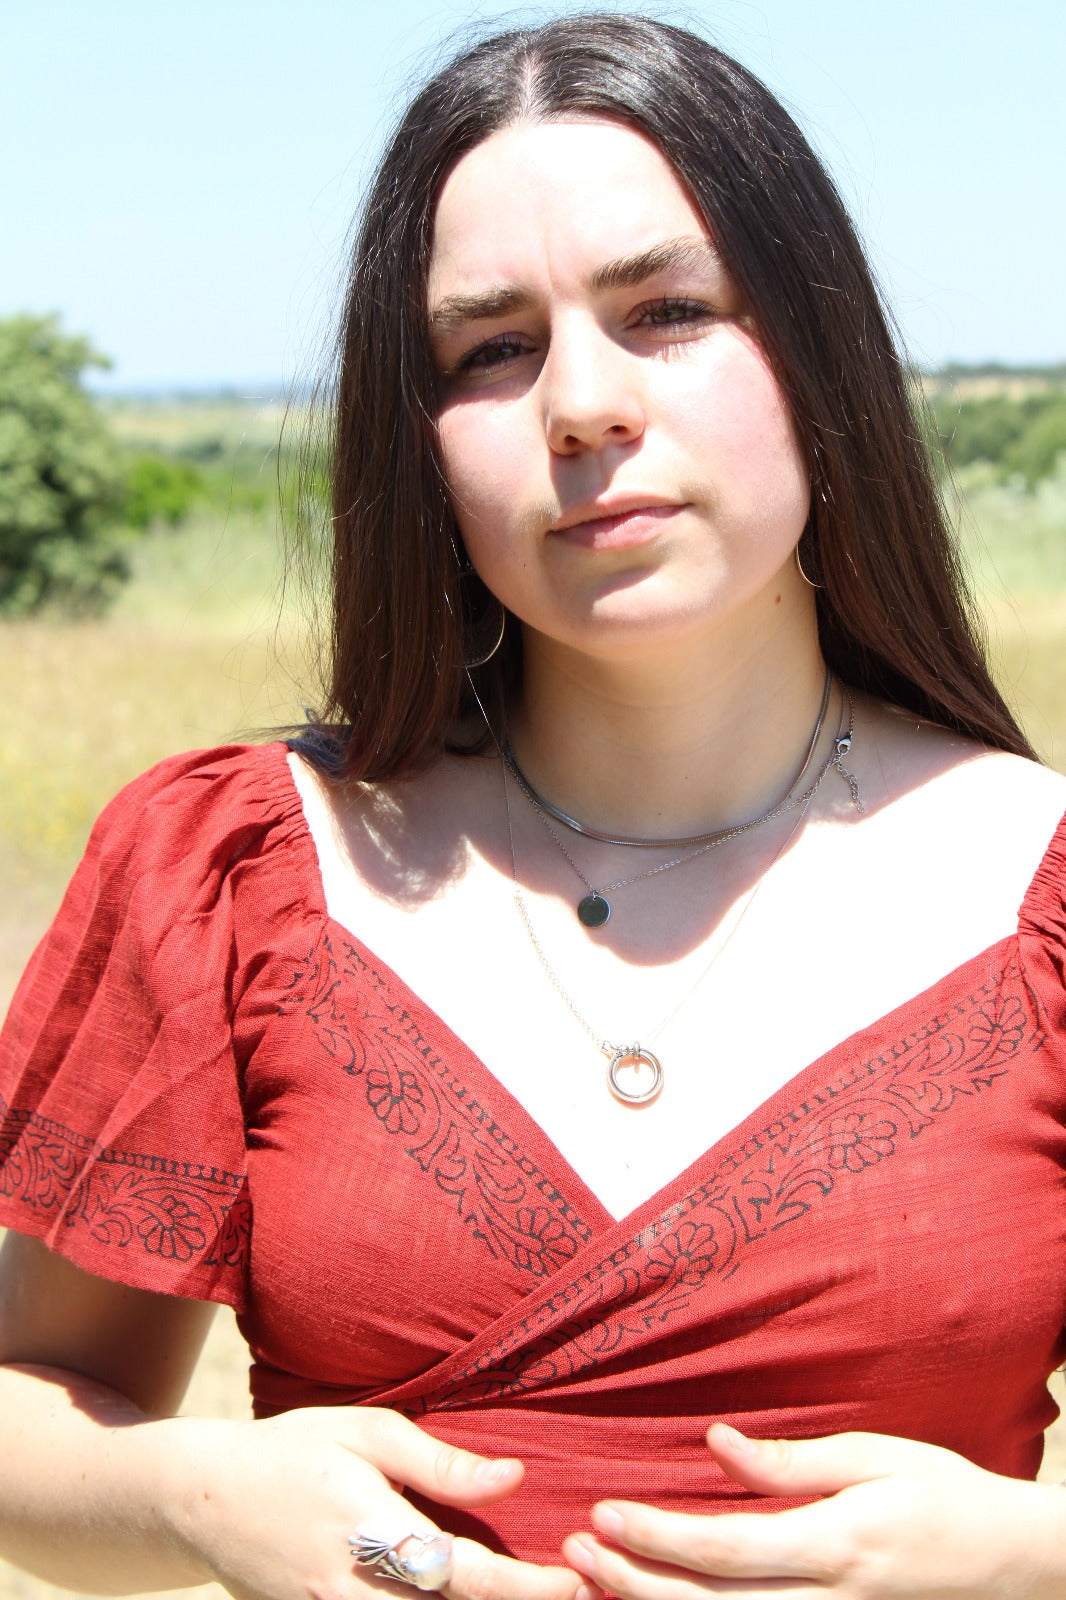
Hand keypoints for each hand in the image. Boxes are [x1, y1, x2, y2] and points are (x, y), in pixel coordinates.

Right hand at [158, 1404, 594, 1599]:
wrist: (202, 1500)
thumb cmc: (295, 1451)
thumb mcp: (367, 1436)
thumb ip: (440, 1463)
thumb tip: (514, 1478)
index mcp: (373, 1533)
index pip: (467, 1577)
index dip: (529, 1587)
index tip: (578, 1579)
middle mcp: (355, 1594)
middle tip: (579, 1595)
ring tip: (530, 1593)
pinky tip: (467, 1598)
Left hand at [562, 1423, 1065, 1598]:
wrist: (1008, 1563)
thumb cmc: (939, 1493)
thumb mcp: (875, 1457)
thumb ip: (791, 1461)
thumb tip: (714, 1443)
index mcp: (836, 1548)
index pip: (726, 1551)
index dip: (657, 1536)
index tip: (602, 1511)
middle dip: (634, 1584)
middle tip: (574, 1548)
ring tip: (592, 1580)